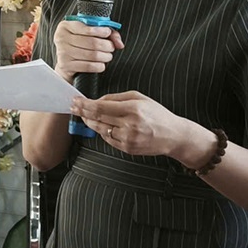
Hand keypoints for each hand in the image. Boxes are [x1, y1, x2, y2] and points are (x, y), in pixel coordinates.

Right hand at [53, 20, 123, 83]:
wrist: (66, 62)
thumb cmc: (80, 44)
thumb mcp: (91, 33)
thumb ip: (108, 33)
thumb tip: (119, 44)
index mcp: (66, 26)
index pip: (88, 28)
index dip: (103, 31)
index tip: (108, 34)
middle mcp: (61, 38)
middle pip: (93, 42)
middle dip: (107, 46)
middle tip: (110, 48)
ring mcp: (62, 52)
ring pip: (93, 55)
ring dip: (105, 56)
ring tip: (107, 56)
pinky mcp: (65, 65)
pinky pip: (89, 66)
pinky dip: (99, 66)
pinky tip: (100, 64)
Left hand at [72, 91, 213, 162]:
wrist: (174, 136)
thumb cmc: (156, 114)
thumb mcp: (139, 98)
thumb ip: (116, 98)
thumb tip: (96, 100)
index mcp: (133, 109)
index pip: (100, 107)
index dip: (84, 104)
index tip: (75, 101)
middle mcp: (130, 125)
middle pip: (97, 118)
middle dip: (82, 112)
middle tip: (73, 107)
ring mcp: (128, 139)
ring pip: (100, 130)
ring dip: (90, 122)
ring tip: (85, 116)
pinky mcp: (128, 148)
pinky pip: (108, 139)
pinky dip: (103, 131)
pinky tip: (103, 126)